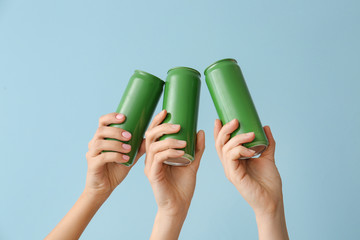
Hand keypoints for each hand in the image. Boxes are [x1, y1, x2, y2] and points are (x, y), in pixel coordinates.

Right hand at [85, 113, 144, 197]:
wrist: (105, 187)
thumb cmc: (116, 169)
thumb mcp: (130, 155)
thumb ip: (138, 146)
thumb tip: (153, 136)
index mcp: (102, 137)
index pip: (103, 121)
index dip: (111, 117)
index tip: (124, 117)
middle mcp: (94, 143)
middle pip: (101, 130)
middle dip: (116, 131)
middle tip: (129, 136)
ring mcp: (91, 153)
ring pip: (100, 143)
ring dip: (116, 144)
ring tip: (128, 148)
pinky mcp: (92, 164)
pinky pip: (102, 157)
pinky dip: (115, 156)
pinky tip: (125, 159)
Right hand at [145, 110, 204, 239]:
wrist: (179, 206)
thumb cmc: (183, 185)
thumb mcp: (192, 163)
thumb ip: (196, 148)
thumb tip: (201, 130)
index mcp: (157, 154)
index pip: (153, 133)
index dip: (157, 121)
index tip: (167, 111)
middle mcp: (150, 158)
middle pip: (150, 136)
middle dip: (163, 127)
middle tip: (178, 125)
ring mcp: (149, 167)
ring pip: (153, 146)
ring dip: (169, 140)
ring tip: (184, 141)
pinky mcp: (152, 175)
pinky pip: (157, 159)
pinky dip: (169, 152)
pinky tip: (180, 151)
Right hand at [214, 119, 287, 239]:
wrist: (272, 200)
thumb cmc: (268, 182)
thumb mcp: (267, 157)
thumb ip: (267, 143)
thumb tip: (265, 127)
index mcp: (234, 161)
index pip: (222, 144)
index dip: (219, 131)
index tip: (220, 119)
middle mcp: (229, 165)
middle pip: (220, 144)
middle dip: (225, 130)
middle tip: (235, 120)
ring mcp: (230, 170)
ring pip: (225, 149)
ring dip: (237, 139)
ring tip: (250, 134)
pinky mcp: (234, 176)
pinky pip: (231, 158)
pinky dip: (239, 150)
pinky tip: (250, 151)